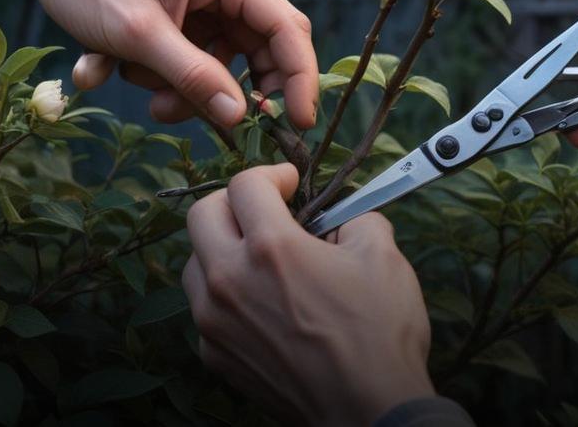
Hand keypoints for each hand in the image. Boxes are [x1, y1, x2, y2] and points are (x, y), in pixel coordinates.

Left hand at [0, 0, 317, 128]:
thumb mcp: (138, 34)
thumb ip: (193, 77)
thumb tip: (239, 117)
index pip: (287, 31)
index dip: (299, 81)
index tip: (297, 124)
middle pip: (255, 47)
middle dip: (219, 88)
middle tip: (177, 112)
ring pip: (217, 54)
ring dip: (177, 81)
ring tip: (129, 84)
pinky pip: (189, 44)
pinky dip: (156, 64)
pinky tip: (104, 64)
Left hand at [181, 164, 434, 425]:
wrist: (370, 409)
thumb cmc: (379, 333)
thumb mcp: (383, 256)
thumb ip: (356, 218)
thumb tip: (342, 215)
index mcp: (270, 248)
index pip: (245, 184)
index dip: (272, 173)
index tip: (291, 183)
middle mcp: (229, 281)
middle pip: (201, 215)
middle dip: (234, 202)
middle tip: (266, 209)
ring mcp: (215, 322)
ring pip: (195, 263)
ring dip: (222, 247)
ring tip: (260, 255)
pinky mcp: (214, 356)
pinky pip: (205, 308)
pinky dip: (226, 294)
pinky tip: (262, 302)